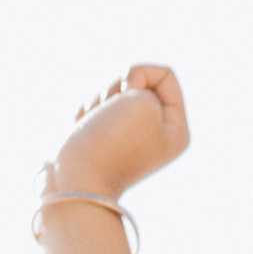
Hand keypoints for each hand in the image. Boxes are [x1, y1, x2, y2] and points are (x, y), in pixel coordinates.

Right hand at [45, 64, 187, 210]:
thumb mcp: (142, 99)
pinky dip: (87, 109)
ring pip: (114, 89)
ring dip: (98, 97)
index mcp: (176, 130)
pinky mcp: (103, 135)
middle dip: (117, 87)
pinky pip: (95, 103)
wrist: (76, 179)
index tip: (129, 90)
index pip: (165, 75)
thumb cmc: (112, 140)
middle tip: (108, 110)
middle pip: (138, 79)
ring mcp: (127, 134)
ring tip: (93, 122)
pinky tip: (83, 127)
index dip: (142, 73)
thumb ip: (140, 79)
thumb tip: (121, 93)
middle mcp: (155, 133)